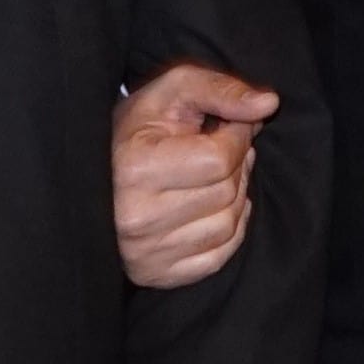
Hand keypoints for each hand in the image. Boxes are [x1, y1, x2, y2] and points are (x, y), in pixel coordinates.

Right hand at [111, 65, 277, 293]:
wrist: (94, 175)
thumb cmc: (137, 128)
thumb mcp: (172, 91)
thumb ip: (221, 90)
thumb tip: (269, 104)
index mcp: (135, 169)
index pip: (220, 159)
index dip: (237, 137)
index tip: (228, 127)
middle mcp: (136, 218)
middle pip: (227, 192)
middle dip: (238, 165)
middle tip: (223, 150)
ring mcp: (145, 252)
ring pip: (228, 225)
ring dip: (236, 196)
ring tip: (217, 176)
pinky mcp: (155, 274)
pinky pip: (219, 256)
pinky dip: (229, 230)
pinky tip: (212, 207)